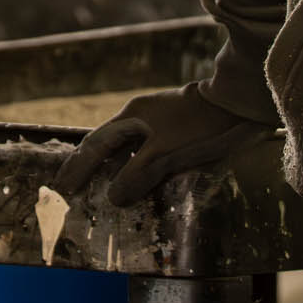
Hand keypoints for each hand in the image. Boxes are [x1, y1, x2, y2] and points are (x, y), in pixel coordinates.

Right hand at [51, 85, 271, 206]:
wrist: (240, 104)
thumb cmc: (199, 127)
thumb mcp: (165, 154)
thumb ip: (136, 175)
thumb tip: (112, 197)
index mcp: (132, 117)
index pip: (95, 145)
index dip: (78, 167)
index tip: (62, 188)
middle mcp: (141, 117)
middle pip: (107, 145)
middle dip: (89, 167)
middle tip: (71, 189)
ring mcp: (159, 123)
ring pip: (128, 150)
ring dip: (113, 170)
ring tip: (100, 192)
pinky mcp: (176, 132)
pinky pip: (146, 153)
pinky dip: (137, 169)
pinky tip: (139, 185)